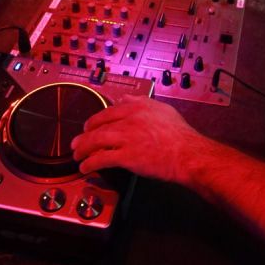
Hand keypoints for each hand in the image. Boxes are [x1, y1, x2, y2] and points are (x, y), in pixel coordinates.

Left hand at [71, 96, 205, 184]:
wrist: (187, 153)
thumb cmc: (179, 134)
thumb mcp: (162, 109)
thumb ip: (142, 101)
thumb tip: (126, 98)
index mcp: (138, 106)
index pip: (109, 111)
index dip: (96, 120)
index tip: (90, 126)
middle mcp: (130, 119)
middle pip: (100, 126)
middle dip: (85, 135)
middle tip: (77, 142)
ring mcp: (127, 137)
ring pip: (97, 141)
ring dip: (83, 148)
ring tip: (77, 155)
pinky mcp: (126, 156)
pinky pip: (102, 158)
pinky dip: (91, 163)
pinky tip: (85, 167)